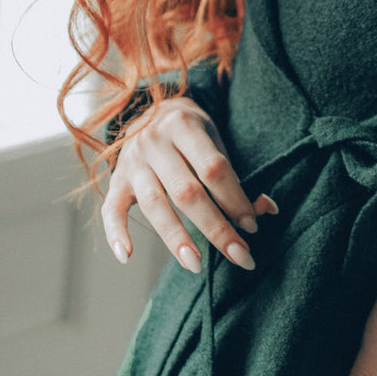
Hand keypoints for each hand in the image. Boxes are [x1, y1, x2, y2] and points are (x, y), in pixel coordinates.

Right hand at [101, 96, 277, 271]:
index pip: (213, 168)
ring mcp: (132, 163)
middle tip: (239, 256)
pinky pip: (110, 209)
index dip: (235, 199)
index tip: (251, 226)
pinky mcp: (116, 180)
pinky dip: (115, 233)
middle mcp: (155, 143)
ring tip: (195, 265)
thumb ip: (235, 176)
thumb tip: (266, 209)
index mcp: (185, 126)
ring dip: (175, 238)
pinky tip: (126, 256)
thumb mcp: (217, 140)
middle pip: (186, 191)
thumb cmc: (194, 134)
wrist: (149, 110)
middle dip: (215, 227)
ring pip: (153, 204)